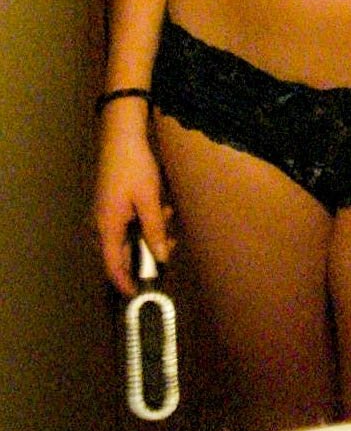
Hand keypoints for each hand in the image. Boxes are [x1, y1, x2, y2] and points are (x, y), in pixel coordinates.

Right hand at [94, 107, 174, 296]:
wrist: (121, 135)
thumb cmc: (134, 166)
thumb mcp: (149, 199)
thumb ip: (154, 230)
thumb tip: (160, 257)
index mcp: (107, 226)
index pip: (113, 265)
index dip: (124, 282)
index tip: (137, 295)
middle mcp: (102, 223)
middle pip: (122, 252)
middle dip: (147, 251)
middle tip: (169, 244)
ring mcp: (106, 212)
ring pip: (128, 236)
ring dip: (149, 232)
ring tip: (168, 215)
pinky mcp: (113, 202)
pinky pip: (128, 222)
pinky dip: (145, 219)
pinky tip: (161, 205)